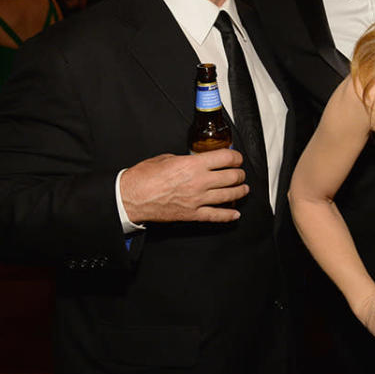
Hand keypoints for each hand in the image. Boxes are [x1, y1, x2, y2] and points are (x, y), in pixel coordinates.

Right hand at [120, 149, 248, 223]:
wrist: (131, 197)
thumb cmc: (144, 176)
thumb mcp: (167, 158)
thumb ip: (187, 159)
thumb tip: (197, 161)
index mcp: (193, 164)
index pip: (226, 158)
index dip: (236, 157)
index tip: (237, 158)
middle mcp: (199, 182)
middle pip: (232, 177)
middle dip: (240, 174)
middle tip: (240, 173)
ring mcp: (197, 199)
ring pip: (229, 196)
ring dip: (240, 191)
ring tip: (243, 189)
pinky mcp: (192, 214)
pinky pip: (215, 216)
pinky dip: (228, 215)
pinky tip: (235, 214)